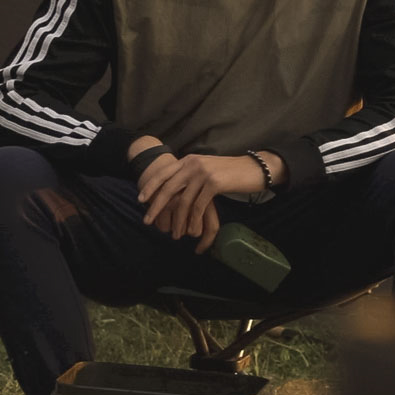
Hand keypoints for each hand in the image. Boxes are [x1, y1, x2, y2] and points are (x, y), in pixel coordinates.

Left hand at [137, 154, 273, 251]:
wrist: (254, 169)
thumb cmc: (231, 172)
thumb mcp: (207, 168)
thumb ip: (191, 173)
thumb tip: (176, 184)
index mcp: (189, 160)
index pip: (164, 172)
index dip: (150, 186)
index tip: (140, 199)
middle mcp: (193, 164)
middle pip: (168, 187)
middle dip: (156, 206)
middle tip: (147, 220)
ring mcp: (203, 173)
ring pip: (183, 200)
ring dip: (177, 220)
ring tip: (174, 234)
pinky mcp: (214, 184)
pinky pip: (198, 206)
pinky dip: (193, 221)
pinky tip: (191, 231)